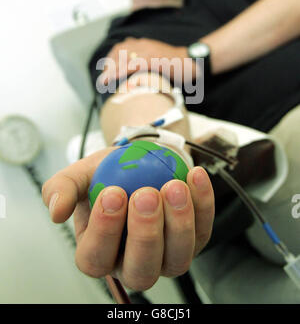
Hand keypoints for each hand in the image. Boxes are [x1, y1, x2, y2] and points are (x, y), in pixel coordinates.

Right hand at [42, 148, 214, 290]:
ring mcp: (167, 255)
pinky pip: (204, 230)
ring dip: (179, 224)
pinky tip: (194, 176)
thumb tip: (56, 212)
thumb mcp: (80, 174)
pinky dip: (203, 204)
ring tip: (173, 187)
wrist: (141, 159)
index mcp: (100, 252)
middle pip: (141, 270)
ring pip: (177, 259)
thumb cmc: (109, 173)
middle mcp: (133, 262)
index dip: (104, 231)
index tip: (113, 193)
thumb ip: (62, 189)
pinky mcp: (195, 239)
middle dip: (145, 234)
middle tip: (146, 194)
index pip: (96, 258)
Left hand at [99, 37, 196, 86]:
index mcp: (144, 43)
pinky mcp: (152, 60)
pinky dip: (120, 72)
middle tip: (104, 79)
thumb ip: (146, 62)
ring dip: (110, 71)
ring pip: (123, 58)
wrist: (192, 62)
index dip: (110, 59)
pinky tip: (113, 79)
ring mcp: (148, 51)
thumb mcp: (157, 59)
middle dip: (108, 65)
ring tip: (104, 82)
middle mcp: (143, 45)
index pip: (120, 47)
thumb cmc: (176, 65)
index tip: (106, 71)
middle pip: (118, 52)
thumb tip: (133, 73)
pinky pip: (132, 65)